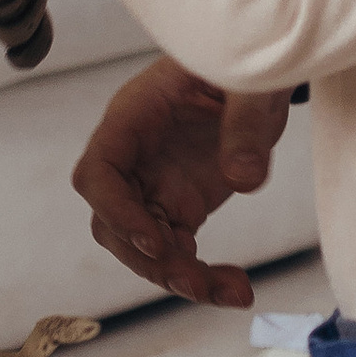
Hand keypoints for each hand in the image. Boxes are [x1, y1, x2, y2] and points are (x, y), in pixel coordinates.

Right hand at [71, 54, 291, 308]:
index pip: (97, 173)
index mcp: (134, 116)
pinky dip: (203, 275)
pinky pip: (177, 251)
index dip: (117, 212)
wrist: (258, 74)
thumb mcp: (251, 83)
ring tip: (232, 292)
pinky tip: (237, 288)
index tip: (157, 241)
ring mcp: (154, 183)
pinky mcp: (180, 204)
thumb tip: (243, 180)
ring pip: (142, 246)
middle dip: (150, 260)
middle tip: (196, 281)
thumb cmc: (243, 64)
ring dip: (179, 277)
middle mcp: (134, 156)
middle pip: (112, 222)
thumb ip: (247, 123)